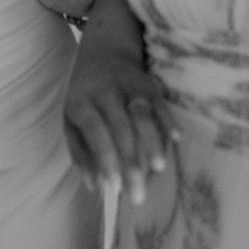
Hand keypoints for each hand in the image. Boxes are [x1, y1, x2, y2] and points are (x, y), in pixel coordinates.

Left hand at [63, 39, 174, 206]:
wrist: (101, 55)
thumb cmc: (85, 100)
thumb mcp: (71, 122)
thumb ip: (81, 154)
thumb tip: (95, 187)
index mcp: (81, 102)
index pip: (95, 131)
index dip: (105, 159)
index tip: (115, 187)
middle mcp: (104, 92)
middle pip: (120, 128)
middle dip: (130, 162)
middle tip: (139, 193)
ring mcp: (127, 86)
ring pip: (141, 114)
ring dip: (151, 141)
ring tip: (158, 169)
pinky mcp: (148, 84)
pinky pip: (160, 102)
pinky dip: (168, 120)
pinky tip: (176, 139)